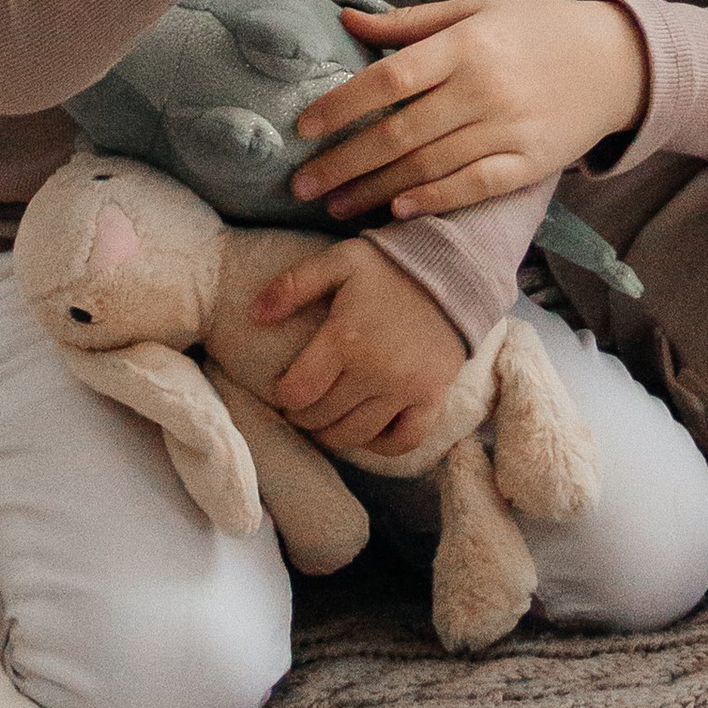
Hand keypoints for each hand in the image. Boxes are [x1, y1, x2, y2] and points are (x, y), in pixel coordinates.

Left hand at [253, 238, 468, 454]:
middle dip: (303, 414)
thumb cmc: (390, 265)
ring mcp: (406, 389)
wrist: (455, 269)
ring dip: (332, 433)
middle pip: (322, 417)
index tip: (282, 384)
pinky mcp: (432, 397)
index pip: (298, 392)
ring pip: (355, 434)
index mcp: (345, 340)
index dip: (282, 394)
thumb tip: (252, 315)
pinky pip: (403, 441)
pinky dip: (380, 446)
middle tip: (301, 403)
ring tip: (325, 419)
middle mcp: (375, 372)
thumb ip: (292, 285)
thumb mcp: (338, 261)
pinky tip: (366, 432)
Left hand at [289, 0, 647, 219]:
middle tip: (300, 186)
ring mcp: (509, 130)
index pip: (390, 78)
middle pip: (400, 133)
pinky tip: (397, 212)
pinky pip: (473, 187)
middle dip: (344, 163)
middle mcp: (484, 89)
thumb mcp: (476, 9)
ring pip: (428, 167)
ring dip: (375, 191)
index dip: (342, 105)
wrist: (615, 61)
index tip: (303, 129)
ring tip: (333, 207)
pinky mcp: (530, 163)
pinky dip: (433, 201)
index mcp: (467, 45)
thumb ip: (408, 22)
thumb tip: (344, 21)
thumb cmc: (535, 29)